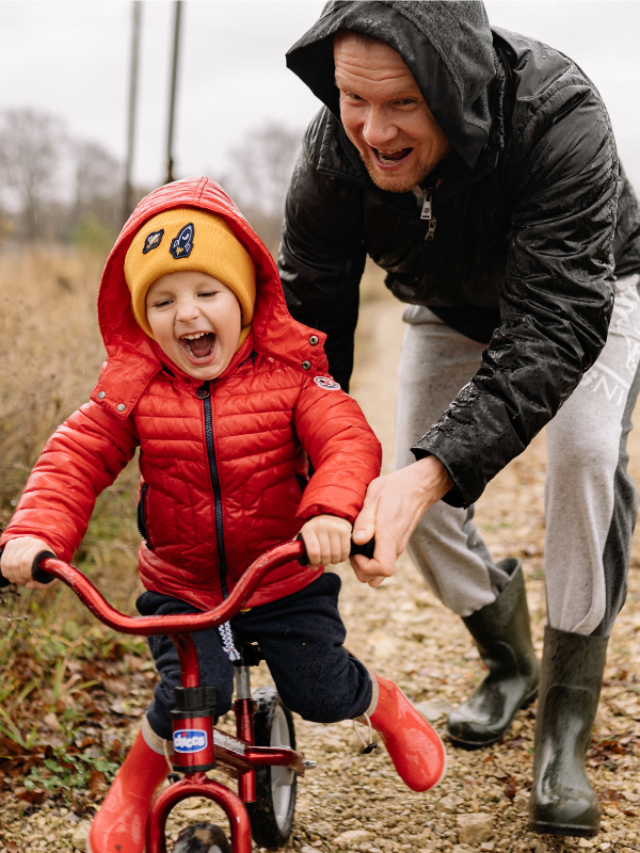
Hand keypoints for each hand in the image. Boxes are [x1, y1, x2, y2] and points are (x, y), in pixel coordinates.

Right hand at [0, 537, 56, 589]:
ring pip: (7, 564)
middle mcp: (27, 541)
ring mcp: (17, 542)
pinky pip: (3, 562)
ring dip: (12, 576)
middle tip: (24, 580)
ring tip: (19, 579)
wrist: (43, 550)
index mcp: (39, 545)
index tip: (30, 578)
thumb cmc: (47, 563)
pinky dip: (6, 572)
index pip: (25, 562)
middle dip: (18, 577)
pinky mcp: (10, 544)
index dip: (25, 574)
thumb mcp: (50, 574)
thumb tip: (28, 585)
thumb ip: (43, 584)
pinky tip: (13, 575)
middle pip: (15, 564)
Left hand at [299, 515, 352, 567]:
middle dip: (325, 562)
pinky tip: (339, 556)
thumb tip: (314, 568)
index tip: (316, 560)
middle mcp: (321, 525)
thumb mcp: (304, 540)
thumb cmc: (314, 533)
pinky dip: (343, 558)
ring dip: (334, 561)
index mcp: (308, 529)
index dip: (315, 561)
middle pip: (325, 555)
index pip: (313, 552)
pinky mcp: (345, 529)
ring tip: (331, 558)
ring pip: (336, 554)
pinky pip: (346, 551)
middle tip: (324, 560)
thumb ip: (304, 556)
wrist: (327, 516)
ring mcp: (334, 526)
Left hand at [349, 456, 452, 586]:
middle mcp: (396, 546)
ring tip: (357, 546)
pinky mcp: (397, 545)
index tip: (356, 551)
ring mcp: (398, 547)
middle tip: (352, 549)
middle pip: (379, 576)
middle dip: (361, 569)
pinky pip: (384, 561)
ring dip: (366, 566)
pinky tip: (365, 542)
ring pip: (381, 572)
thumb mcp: (374, 496)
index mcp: (390, 535)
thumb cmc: (395, 488)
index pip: (383, 568)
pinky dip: (372, 559)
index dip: (365, 566)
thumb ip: (365, 520)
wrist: (417, 486)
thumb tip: (358, 541)